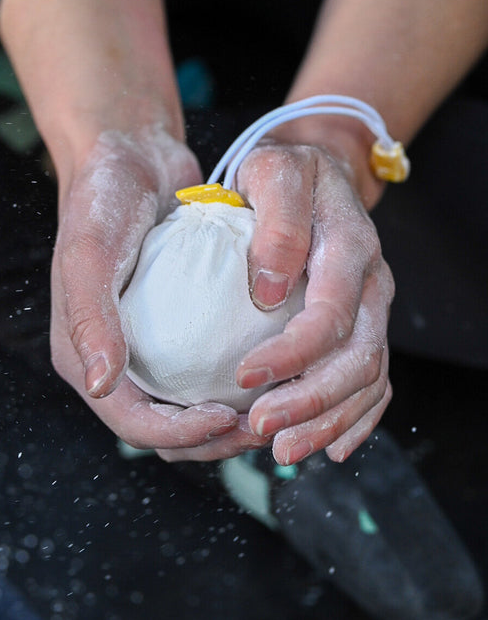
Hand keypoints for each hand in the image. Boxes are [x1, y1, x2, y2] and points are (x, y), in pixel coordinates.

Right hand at [50, 128, 246, 450]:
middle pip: (166, 428)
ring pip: (191, 407)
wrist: (131, 157)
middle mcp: (116, 359)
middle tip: (265, 421)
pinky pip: (206, 370)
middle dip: (214, 438)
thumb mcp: (90, 252)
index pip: (132, 421)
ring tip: (277, 402)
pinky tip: (275, 368)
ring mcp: (147, 346)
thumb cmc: (102, 200)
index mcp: (85, 356)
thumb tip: (102, 384)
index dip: (180, 433)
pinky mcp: (176, 327)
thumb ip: (91, 317)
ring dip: (231, 420)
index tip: (228, 417)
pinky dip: (236, 382)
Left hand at [234, 141, 393, 464]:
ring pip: (368, 379)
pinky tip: (329, 447)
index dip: (292, 354)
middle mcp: (373, 284)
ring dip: (328, 421)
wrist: (318, 170)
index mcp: (350, 246)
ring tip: (281, 449)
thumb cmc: (285, 172)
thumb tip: (269, 290)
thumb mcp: (273, 170)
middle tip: (259, 430)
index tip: (244, 377)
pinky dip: (356, 419)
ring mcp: (373, 309)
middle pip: (358, 359)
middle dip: (310, 403)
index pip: (331, 314)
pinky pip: (374, 382)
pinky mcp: (365, 325)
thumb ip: (277, 221)